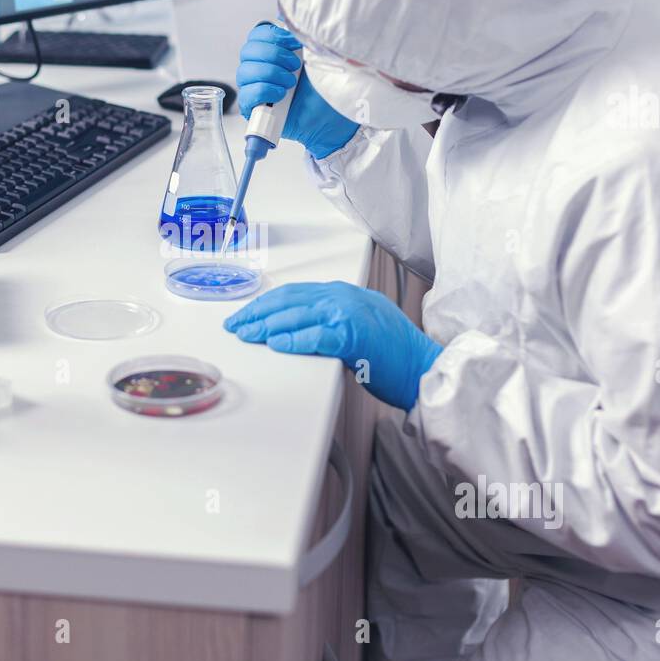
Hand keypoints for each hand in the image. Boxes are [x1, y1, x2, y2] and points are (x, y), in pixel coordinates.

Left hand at [224, 282, 442, 410]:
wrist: (423, 367)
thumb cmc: (393, 353)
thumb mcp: (360, 323)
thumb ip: (331, 319)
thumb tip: (295, 328)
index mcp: (344, 293)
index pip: (294, 293)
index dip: (265, 304)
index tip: (245, 315)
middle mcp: (344, 297)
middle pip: (289, 300)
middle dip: (257, 313)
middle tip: (236, 325)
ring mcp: (349, 314)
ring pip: (297, 315)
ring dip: (266, 326)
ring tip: (247, 335)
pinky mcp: (354, 336)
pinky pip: (315, 335)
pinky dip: (293, 339)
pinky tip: (276, 345)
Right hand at [235, 23, 359, 158]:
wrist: (333, 117)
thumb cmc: (325, 88)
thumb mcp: (315, 53)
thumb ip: (299, 32)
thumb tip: (284, 11)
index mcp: (273, 53)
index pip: (256, 35)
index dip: (273, 36)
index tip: (294, 43)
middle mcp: (261, 69)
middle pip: (248, 51)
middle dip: (273, 55)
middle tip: (295, 66)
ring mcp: (255, 90)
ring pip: (245, 71)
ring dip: (271, 73)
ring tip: (291, 83)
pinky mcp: (254, 110)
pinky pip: (246, 95)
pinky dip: (264, 91)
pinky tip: (281, 95)